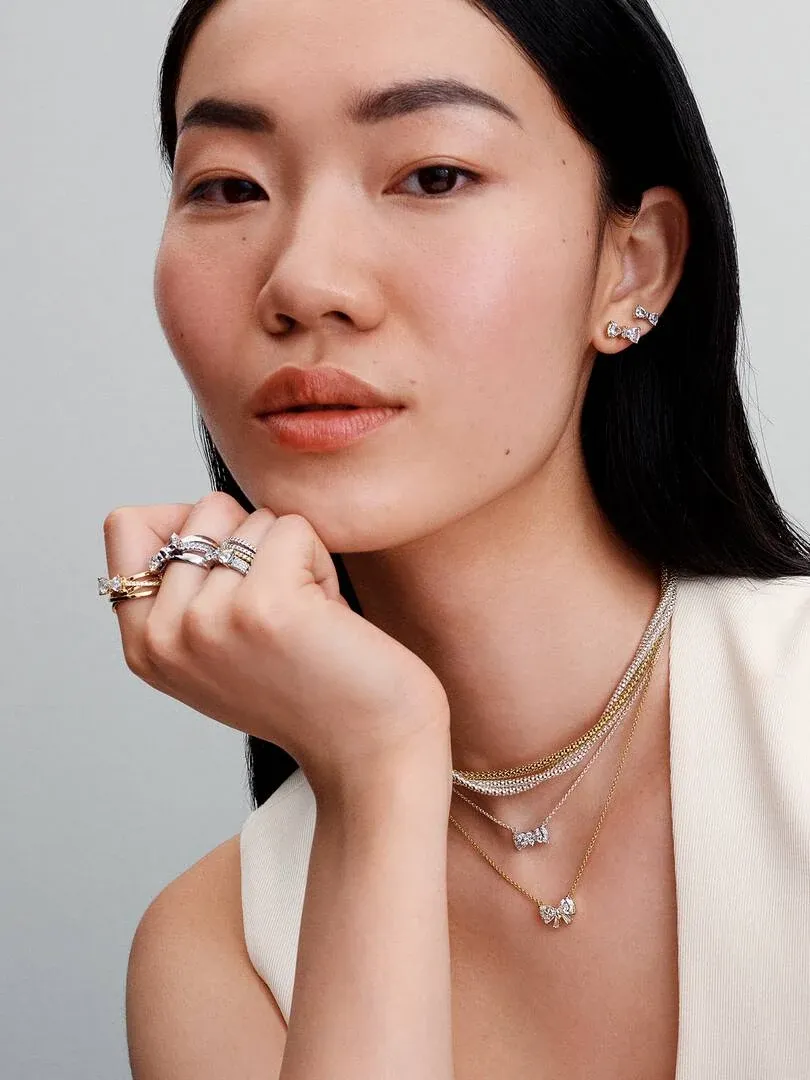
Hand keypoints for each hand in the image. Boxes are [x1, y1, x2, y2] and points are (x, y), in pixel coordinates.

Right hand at [103, 493, 450, 790]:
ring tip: (309, 619)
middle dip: (255, 543)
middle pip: (203, 510)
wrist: (371, 750)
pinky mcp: (263, 606)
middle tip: (283, 609)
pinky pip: (293, 528)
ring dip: (294, 557)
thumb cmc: (310, 689)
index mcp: (144, 645)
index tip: (235, 575)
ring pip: (252, 517)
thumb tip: (189, 512)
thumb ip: (185, 591)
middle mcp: (165, 635)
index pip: (128, 525)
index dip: (191, 527)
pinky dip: (323, 562)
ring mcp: (208, 620)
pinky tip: (329, 617)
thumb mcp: (220, 648)